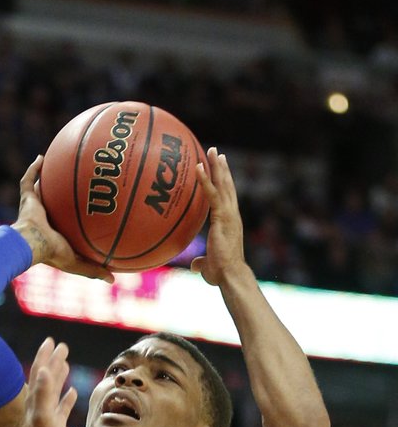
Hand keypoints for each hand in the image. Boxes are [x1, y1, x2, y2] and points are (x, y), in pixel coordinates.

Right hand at [12, 155, 114, 282]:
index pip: (64, 222)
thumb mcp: (76, 263)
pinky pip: (27, 180)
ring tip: (56, 163)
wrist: (30, 244)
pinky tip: (41, 157)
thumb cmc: (51, 254)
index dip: (71, 217)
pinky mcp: (26, 199)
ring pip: (40, 189)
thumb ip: (94, 270)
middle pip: (53, 202)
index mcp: (53, 232)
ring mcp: (33, 207)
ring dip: (45, 178)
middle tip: (74, 183)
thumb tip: (113, 280)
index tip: (84, 210)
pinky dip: (32, 169)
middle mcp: (44, 217)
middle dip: (59, 194)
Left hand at [21, 338, 76, 426]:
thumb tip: (44, 370)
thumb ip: (44, 395)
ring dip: (59, 376)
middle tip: (62, 346)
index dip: (45, 357)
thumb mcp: (44, 419)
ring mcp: (48, 418)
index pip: (40, 374)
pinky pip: (62, 408)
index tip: (51, 341)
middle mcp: (39, 408)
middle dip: (53, 361)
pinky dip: (67, 398)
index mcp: (36, 403)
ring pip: (54, 392)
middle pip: (46, 379)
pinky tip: (73, 392)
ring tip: (65, 362)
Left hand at [190, 148, 246, 287]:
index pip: (227, 197)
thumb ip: (201, 262)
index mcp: (230, 222)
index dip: (224, 182)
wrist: (230, 276)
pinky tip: (197, 167)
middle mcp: (232, 215)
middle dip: (222, 168)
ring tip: (212, 150)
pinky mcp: (222, 217)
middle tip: (217, 152)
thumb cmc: (221, 274)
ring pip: (223, 185)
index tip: (220, 168)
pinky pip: (212, 195)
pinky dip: (205, 180)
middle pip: (228, 186)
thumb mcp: (208, 266)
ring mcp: (229, 214)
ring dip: (217, 167)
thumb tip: (195, 266)